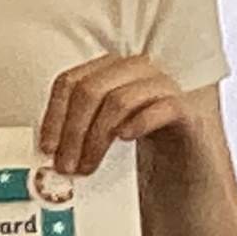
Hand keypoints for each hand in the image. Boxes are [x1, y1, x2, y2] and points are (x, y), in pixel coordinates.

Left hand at [38, 56, 194, 175]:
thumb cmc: (143, 145)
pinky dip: (139, 122)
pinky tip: (125, 138)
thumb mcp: (105, 131)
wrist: (189, 160)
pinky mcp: (187, 108)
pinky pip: (161, 107)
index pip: (72, 80)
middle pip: (91, 89)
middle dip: (72, 131)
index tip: (47, 146)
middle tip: (65, 165)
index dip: (54, 114)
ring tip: (88, 165)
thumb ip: (79, 132)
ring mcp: (164, 86)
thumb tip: (47, 151)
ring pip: (119, 99)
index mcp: (112, 70)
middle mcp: (137, 70)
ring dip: (96, 137)